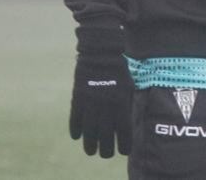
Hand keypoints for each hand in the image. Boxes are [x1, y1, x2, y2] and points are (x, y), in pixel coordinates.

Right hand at [68, 27, 131, 157]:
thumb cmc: (120, 66)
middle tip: (106, 155)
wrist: (101, 50)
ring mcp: (90, 102)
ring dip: (90, 143)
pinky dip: (75, 129)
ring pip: (89, 130)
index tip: (125, 152)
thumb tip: (128, 118)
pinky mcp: (78, 97)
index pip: (124, 128)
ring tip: (91, 152)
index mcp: (121, 101)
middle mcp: (106, 105)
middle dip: (107, 147)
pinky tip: (77, 137)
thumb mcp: (130, 83)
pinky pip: (75, 118)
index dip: (124, 142)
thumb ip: (128, 101)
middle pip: (106, 133)